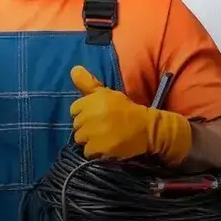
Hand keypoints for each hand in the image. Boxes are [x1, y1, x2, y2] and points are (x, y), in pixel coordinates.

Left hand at [69, 66, 192, 164]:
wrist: (146, 127)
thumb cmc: (125, 108)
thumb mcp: (106, 93)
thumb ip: (88, 82)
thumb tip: (73, 68)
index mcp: (92, 100)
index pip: (74, 110)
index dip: (84, 114)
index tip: (95, 116)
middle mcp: (90, 115)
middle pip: (77, 126)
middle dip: (86, 127)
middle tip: (102, 127)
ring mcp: (94, 133)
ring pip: (80, 139)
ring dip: (90, 140)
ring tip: (103, 138)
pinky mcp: (99, 148)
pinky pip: (87, 152)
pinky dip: (95, 152)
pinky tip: (106, 147)